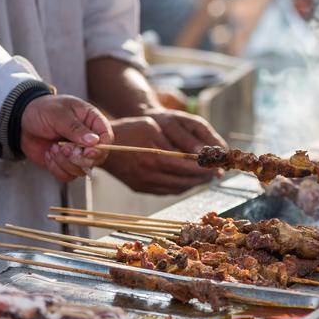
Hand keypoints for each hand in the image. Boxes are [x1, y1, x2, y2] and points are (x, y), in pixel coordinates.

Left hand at [21, 95, 113, 181]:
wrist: (21, 120)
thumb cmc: (42, 110)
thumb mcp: (59, 114)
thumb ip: (76, 128)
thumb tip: (94, 142)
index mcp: (92, 122)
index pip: (107, 138)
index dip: (100, 149)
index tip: (86, 151)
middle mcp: (88, 140)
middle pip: (97, 159)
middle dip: (79, 158)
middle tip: (64, 148)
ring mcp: (77, 153)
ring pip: (82, 170)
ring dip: (65, 163)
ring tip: (53, 148)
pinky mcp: (65, 164)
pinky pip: (67, 176)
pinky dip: (56, 168)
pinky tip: (49, 154)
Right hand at [103, 113, 226, 193]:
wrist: (102, 145)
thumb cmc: (130, 129)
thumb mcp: (153, 127)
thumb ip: (177, 141)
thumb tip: (201, 152)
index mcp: (155, 158)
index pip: (188, 167)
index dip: (205, 167)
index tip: (217, 164)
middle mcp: (150, 175)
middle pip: (186, 180)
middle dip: (203, 177)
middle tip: (215, 172)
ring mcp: (145, 184)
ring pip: (178, 188)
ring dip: (194, 183)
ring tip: (205, 176)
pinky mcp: (142, 189)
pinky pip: (168, 190)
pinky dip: (181, 186)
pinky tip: (188, 179)